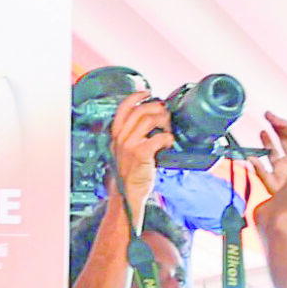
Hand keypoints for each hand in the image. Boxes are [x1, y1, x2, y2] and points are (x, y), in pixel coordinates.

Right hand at [110, 94, 174, 212]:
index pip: (123, 108)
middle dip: (156, 108)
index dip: (136, 96)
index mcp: (117, 134)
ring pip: (149, 120)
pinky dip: (167, 137)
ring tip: (168, 128)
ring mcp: (129, 145)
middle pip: (140, 110)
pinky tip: (169, 142)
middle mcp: (121, 137)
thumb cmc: (130, 173)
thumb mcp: (125, 151)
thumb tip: (152, 121)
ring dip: (163, 121)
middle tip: (165, 113)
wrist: (127, 194)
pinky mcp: (140, 153)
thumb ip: (133, 135)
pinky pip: (158, 137)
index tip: (147, 93)